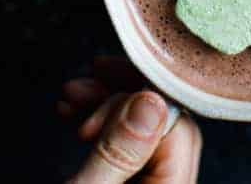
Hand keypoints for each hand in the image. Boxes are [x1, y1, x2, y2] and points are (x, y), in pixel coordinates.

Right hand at [59, 57, 201, 183]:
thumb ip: (120, 151)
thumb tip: (150, 101)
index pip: (180, 127)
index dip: (141, 98)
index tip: (105, 77)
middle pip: (163, 126)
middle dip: (119, 98)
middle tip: (82, 86)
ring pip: (144, 132)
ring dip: (104, 108)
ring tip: (70, 101)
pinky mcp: (133, 183)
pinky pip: (128, 147)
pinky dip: (102, 128)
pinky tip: (75, 116)